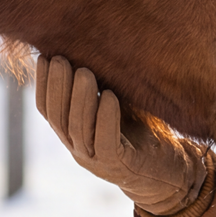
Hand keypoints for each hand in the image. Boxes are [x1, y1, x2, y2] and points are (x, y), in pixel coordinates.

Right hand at [35, 55, 214, 216]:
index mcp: (73, 133)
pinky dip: (106, 118)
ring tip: (84, 72)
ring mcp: (96, 160)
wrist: (172, 170)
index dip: (43, 84)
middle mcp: (79, 148)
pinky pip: (107, 142)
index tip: (45, 56)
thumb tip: (91, 46)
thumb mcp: (117, 103)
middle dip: (58, 86)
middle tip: (61, 58)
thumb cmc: (142, 131)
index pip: (48, 110)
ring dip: (80, 99)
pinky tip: (109, 96)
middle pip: (59, 117)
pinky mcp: (119, 166)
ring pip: (79, 129)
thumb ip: (101, 84)